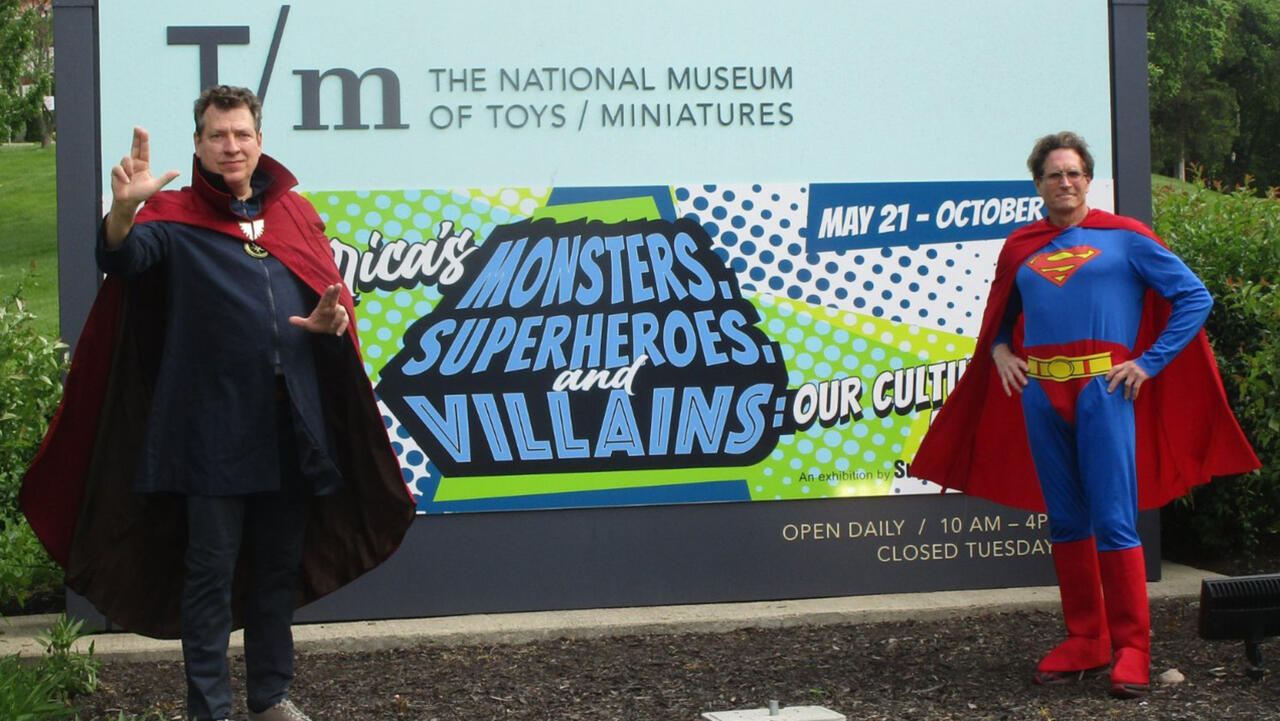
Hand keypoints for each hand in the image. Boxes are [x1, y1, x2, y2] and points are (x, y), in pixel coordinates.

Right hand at [105, 127, 180, 245]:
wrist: (128, 202)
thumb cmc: (142, 194)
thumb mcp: (155, 185)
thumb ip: (165, 178)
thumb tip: (178, 171)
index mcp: (143, 165)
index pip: (144, 150)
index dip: (143, 140)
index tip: (142, 130)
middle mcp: (134, 163)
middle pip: (134, 147)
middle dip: (136, 137)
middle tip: (137, 127)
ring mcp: (124, 166)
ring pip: (126, 158)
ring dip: (129, 169)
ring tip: (131, 180)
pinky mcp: (116, 171)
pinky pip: (118, 168)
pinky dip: (123, 175)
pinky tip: (126, 181)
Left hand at [289, 284, 348, 336]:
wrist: (326, 331)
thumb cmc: (317, 324)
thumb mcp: (308, 325)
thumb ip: (300, 322)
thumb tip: (289, 320)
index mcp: (323, 306)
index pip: (325, 298)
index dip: (328, 293)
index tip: (330, 286)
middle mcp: (332, 307)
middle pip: (335, 298)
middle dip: (337, 291)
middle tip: (338, 285)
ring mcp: (339, 313)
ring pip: (341, 311)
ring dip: (337, 318)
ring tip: (332, 326)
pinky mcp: (344, 320)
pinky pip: (345, 322)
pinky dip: (342, 327)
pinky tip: (337, 333)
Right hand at [992, 343, 1027, 395]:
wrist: (1000, 354)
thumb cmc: (1013, 359)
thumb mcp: (1018, 359)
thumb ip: (1024, 365)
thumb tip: (1033, 373)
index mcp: (1016, 361)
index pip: (1020, 363)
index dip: (1024, 366)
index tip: (1028, 370)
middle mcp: (1010, 365)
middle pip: (1015, 372)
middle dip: (1020, 378)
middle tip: (1026, 384)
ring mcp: (1006, 371)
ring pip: (1010, 379)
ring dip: (1016, 386)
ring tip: (1022, 391)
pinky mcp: (1002, 375)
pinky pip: (1004, 383)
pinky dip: (1006, 389)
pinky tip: (1010, 395)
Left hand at [1105, 359, 1149, 400]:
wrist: (1151, 361)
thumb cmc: (1139, 365)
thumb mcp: (1130, 364)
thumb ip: (1123, 369)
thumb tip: (1115, 378)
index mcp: (1125, 365)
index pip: (1115, 369)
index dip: (1109, 374)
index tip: (1106, 380)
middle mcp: (1128, 368)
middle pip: (1118, 377)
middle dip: (1113, 385)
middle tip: (1109, 392)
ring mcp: (1135, 373)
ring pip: (1127, 384)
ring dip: (1125, 392)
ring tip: (1125, 398)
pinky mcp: (1141, 377)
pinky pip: (1136, 387)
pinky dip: (1134, 393)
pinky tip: (1133, 398)